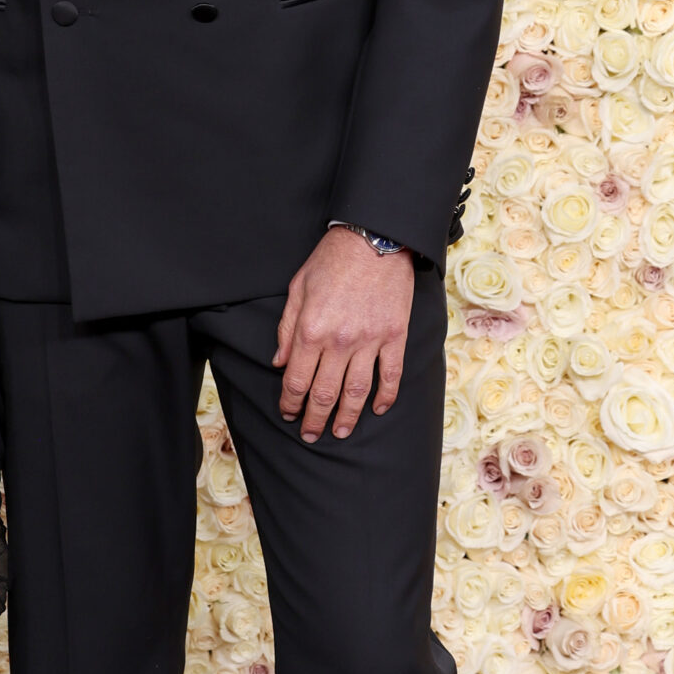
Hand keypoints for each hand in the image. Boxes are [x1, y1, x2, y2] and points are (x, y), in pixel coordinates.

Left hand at [274, 229, 414, 442]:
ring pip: (357, 391)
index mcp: (311, 330)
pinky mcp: (394, 335)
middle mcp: (339, 341)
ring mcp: (370, 340)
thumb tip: (279, 362)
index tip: (288, 413)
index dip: (290, 402)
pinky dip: (386, 396)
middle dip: (315, 418)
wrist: (374, 239)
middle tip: (310, 434)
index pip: (297, 379)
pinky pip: (391, 374)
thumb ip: (287, 329)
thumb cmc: (331, 261)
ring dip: (347, 416)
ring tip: (340, 432)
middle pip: (325, 392)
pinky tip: (379, 410)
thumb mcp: (297, 289)